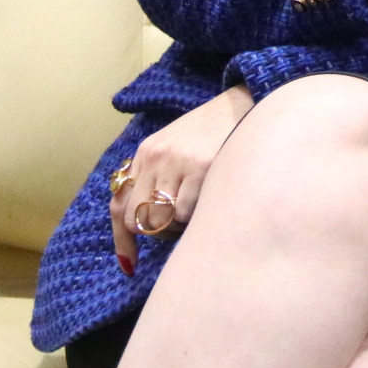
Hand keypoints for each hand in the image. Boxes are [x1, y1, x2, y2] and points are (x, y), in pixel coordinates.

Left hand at [111, 85, 254, 273]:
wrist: (248, 102)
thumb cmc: (216, 132)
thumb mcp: (178, 146)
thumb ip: (158, 175)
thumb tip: (146, 220)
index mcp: (147, 152)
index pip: (119, 205)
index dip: (123, 240)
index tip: (129, 265)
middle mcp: (156, 156)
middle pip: (137, 219)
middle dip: (155, 233)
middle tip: (177, 230)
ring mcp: (176, 161)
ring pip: (163, 220)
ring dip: (181, 225)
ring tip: (200, 207)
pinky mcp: (200, 167)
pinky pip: (186, 213)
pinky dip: (198, 215)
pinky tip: (212, 197)